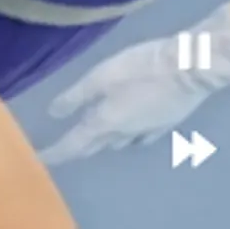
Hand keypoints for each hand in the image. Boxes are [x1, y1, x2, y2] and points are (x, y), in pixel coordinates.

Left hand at [38, 1, 229, 165]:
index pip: (72, 145)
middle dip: (76, 148)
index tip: (38, 161)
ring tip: (91, 133)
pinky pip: (140, 137)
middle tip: (61, 148)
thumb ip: (75, 97)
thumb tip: (53, 113)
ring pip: (117, 142)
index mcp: (104, 124)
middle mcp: (123, 134)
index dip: (54, 154)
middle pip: (94, 146)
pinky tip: (128, 129)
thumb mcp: (100, 77)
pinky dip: (127, 135)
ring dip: (101, 140)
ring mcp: (147, 130)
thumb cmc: (141, 69)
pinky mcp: (165, 123)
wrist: (191, 67)